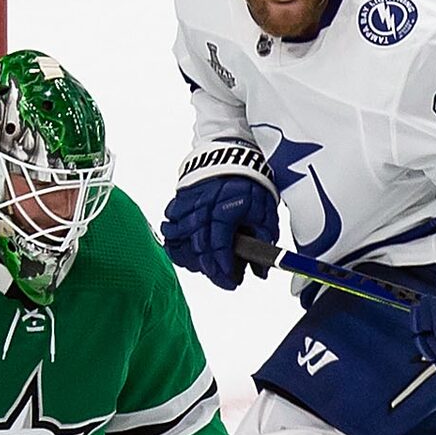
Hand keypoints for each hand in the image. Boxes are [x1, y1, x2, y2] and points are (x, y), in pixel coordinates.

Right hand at [160, 142, 276, 290]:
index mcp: (226, 209)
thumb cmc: (250, 182)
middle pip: (199, 248)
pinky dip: (176, 242)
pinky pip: (169, 227)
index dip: (225, 267)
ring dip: (192, 258)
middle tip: (224, 279)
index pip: (220, 245)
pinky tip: (190, 249)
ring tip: (206, 266)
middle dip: (211, 269)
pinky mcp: (179, 201)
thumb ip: (264, 240)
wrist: (234, 153)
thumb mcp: (265, 210)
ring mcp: (188, 204)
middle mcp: (203, 208)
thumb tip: (261, 271)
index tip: (233, 281)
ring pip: (179, 240)